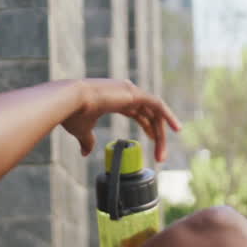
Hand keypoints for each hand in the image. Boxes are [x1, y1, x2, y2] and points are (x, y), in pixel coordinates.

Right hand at [60, 79, 181, 161]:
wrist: (70, 101)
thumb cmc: (73, 114)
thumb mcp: (82, 130)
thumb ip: (87, 140)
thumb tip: (85, 152)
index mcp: (114, 98)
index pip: (137, 111)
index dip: (146, 125)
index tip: (151, 139)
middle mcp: (125, 92)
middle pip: (148, 114)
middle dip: (155, 134)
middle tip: (160, 155)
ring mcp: (130, 91)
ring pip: (154, 112)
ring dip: (161, 133)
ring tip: (163, 153)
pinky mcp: (134, 93)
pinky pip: (158, 105)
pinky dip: (168, 116)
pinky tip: (176, 128)